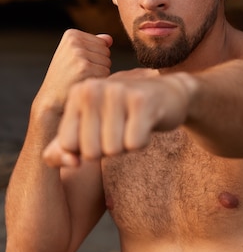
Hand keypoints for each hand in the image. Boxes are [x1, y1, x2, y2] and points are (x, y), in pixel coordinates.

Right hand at [35, 29, 112, 112]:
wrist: (51, 98)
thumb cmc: (64, 77)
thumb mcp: (74, 55)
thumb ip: (93, 45)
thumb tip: (109, 39)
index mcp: (71, 35)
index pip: (102, 43)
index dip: (94, 57)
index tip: (77, 64)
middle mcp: (74, 41)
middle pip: (106, 52)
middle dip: (98, 65)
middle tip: (79, 73)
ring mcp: (79, 54)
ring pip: (107, 63)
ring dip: (99, 74)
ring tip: (81, 78)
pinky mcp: (84, 67)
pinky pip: (106, 73)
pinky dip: (98, 81)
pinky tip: (83, 83)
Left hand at [42, 71, 196, 166]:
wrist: (168, 95)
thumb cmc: (125, 115)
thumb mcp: (90, 127)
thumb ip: (64, 149)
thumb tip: (71, 163)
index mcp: (77, 93)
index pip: (67, 145)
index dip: (86, 149)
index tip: (100, 133)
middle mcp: (93, 88)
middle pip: (90, 151)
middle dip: (108, 150)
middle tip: (120, 129)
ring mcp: (118, 92)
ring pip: (113, 149)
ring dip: (126, 146)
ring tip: (132, 125)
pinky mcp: (142, 101)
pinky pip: (134, 144)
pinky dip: (142, 142)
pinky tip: (146, 125)